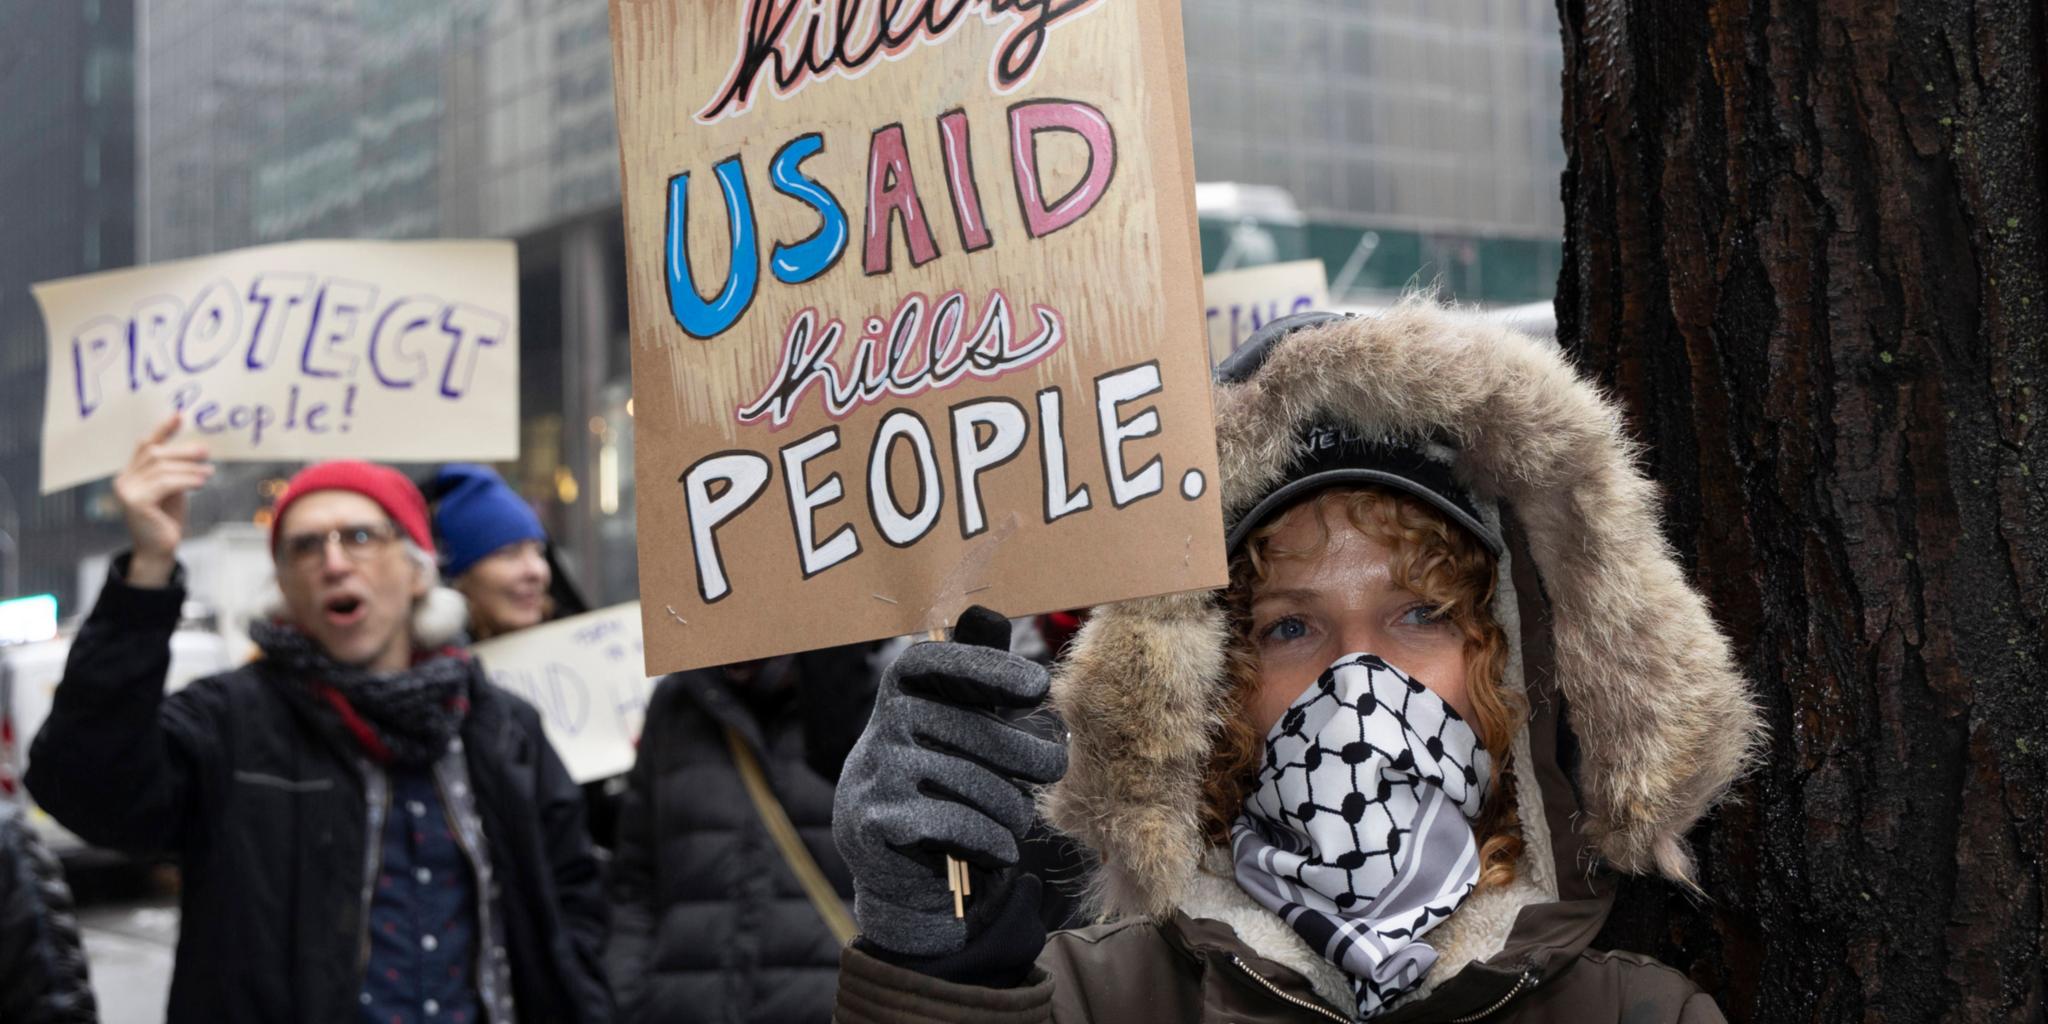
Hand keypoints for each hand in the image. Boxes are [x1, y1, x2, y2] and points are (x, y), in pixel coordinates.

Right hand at [111, 414, 211, 587]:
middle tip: (206, 452)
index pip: (145, 445)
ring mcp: (126, 491)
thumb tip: (197, 448)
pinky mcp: (135, 502)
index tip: (180, 416)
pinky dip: (186, 480)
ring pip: (162, 468)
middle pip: (154, 454)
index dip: (162, 429)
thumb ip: (174, 470)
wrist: (160, 550)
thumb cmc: (167, 520)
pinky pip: (165, 483)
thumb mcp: (172, 489)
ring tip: (209, 472)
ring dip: (189, 468)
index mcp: (131, 474)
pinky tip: (202, 481)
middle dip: (182, 451)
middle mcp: (123, 480)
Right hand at [832, 607, 1066, 956]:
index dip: (987, 667)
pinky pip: (954, 822)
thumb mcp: (960, 727)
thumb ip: (974, 674)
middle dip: (1027, 753)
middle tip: (1055, 768)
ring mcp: (872, 775)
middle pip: (971, 729)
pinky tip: (998, 849)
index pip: (934, 661)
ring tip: (1015, 819)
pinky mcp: (873, 822)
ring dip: (1010, 809)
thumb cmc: (946, 787)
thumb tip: (986, 610)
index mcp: (900, 695)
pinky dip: (989, 840)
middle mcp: (879, 728)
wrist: (901, 876)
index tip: (1039, 686)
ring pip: (971, 782)